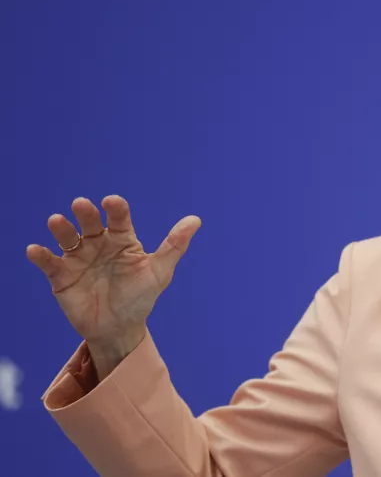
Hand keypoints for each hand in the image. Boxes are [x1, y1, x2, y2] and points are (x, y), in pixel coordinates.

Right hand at [26, 196, 200, 376]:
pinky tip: (35, 250)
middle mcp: (98, 243)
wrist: (119, 329)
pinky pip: (49, 263)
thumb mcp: (159, 272)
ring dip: (61, 229)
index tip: (112, 202)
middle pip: (90, 223)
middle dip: (86, 213)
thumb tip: (195, 219)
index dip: (116, 209)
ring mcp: (78, 258)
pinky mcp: (61, 276)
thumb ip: (175, 246)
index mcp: (123, 239)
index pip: (119, 218)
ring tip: (57, 222)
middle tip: (82, 205)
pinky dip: (41, 256)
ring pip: (67, 238)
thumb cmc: (140, 297)